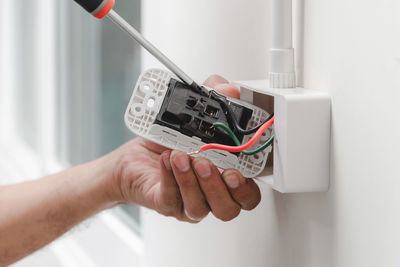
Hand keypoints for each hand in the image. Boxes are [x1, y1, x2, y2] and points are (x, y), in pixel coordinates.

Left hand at [106, 75, 260, 222]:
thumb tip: (230, 89)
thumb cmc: (169, 143)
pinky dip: (170, 177)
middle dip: (218, 187)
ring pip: (199, 207)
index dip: (246, 187)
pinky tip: (166, 160)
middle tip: (206, 163)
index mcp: (225, 178)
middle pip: (228, 208)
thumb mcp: (195, 115)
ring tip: (181, 155)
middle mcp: (211, 195)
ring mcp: (189, 202)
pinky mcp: (166, 203)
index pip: (247, 194)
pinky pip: (171, 198)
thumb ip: (216, 98)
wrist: (136, 157)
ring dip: (191, 180)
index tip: (237, 169)